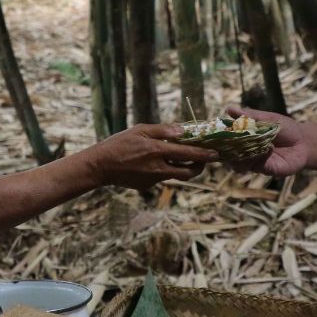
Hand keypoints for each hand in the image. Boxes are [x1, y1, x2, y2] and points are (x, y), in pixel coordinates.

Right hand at [89, 124, 217, 190]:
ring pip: (175, 175)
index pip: (187, 154)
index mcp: (156, 151)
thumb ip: (162, 130)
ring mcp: (153, 180)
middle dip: (199, 167)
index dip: (204, 154)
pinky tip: (151, 162)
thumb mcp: (139, 130)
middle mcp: (157, 168)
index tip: (216, 154)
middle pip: (188, 173)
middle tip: (203, 159)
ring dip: (181, 167)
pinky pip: (160, 177)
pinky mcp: (147, 186)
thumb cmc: (118, 144)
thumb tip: (182, 130)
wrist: (100, 166)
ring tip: (180, 157)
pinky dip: (162, 169)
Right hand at [225, 105, 307, 176]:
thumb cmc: (284, 128)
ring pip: (239, 164)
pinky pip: (257, 166)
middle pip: (227, 157)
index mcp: (242, 139)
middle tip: (229, 141)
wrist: (304, 142)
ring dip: (242, 155)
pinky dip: (261, 156)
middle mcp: (244, 153)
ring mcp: (254, 163)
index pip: (224, 141)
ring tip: (251, 144)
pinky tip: (269, 148)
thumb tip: (229, 109)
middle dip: (225, 150)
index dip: (217, 139)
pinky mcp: (266, 169)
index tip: (213, 134)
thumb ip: (249, 116)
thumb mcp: (267, 118)